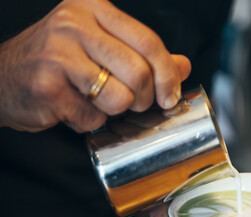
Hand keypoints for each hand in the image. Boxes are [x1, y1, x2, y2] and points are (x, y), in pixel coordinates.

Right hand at [0, 0, 190, 131]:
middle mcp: (74, 25)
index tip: (171, 95)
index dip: (167, 74)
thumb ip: (144, 53)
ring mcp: (58, 55)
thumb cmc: (58, 61)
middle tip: (133, 102)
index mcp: (93, 8)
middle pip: (139, 72)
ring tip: (97, 101)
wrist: (3, 77)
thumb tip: (183, 66)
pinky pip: (93, 117)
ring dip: (115, 110)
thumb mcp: (102, 46)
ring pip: (120, 97)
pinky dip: (90, 120)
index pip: (149, 42)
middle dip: (144, 98)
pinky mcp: (48, 86)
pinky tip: (75, 107)